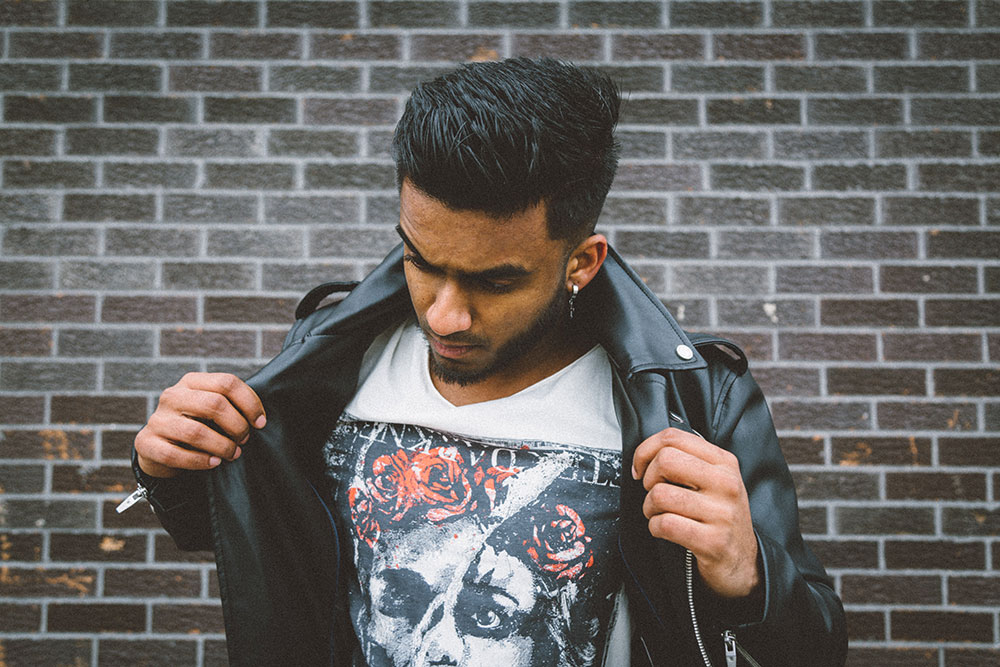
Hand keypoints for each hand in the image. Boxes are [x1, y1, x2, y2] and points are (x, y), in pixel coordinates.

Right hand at [134, 372, 265, 477]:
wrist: (159, 450)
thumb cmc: (195, 427)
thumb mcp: (211, 411)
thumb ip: (231, 407)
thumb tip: (259, 419)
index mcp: (191, 382)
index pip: (227, 382)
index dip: (249, 403)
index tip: (260, 422)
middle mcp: (172, 396)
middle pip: (214, 404)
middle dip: (237, 425)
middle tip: (244, 440)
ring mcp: (157, 419)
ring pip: (196, 432)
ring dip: (221, 446)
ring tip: (233, 454)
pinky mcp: (146, 443)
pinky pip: (175, 455)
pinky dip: (200, 461)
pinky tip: (214, 463)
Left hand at [632, 427, 759, 598]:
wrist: (742, 561)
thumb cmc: (719, 516)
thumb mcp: (714, 480)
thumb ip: (688, 460)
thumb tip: (646, 454)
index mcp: (724, 462)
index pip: (673, 437)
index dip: (645, 451)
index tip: (641, 468)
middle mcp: (726, 483)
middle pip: (665, 461)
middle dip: (648, 478)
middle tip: (653, 492)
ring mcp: (722, 513)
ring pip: (660, 495)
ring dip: (649, 507)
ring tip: (660, 514)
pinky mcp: (713, 541)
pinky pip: (665, 524)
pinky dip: (655, 528)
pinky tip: (665, 530)